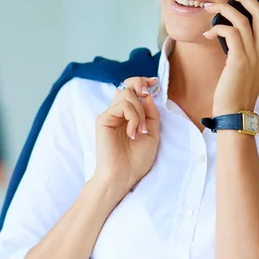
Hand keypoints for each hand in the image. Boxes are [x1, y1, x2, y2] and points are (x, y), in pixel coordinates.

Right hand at [93, 76, 160, 197]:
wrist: (123, 176)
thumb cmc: (136, 160)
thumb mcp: (152, 133)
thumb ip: (151, 113)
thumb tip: (147, 94)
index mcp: (128, 114)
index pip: (132, 89)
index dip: (143, 81)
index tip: (155, 82)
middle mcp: (117, 112)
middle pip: (128, 85)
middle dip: (142, 87)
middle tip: (148, 95)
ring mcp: (109, 115)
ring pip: (127, 95)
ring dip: (140, 111)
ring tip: (140, 130)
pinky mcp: (103, 119)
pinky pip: (123, 106)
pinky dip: (133, 118)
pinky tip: (132, 133)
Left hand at [203, 0, 258, 115]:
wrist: (235, 112)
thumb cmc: (235, 90)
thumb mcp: (246, 67)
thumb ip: (245, 49)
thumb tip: (231, 32)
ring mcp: (255, 55)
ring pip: (242, 19)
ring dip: (223, 9)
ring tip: (208, 6)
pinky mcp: (241, 59)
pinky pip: (230, 32)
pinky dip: (217, 28)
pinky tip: (207, 33)